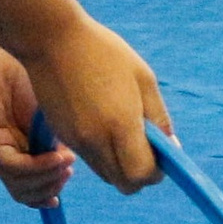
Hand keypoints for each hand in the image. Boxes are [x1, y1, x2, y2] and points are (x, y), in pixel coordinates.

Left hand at [0, 44, 75, 207]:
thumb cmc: (24, 74)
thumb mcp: (49, 112)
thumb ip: (57, 137)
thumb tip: (73, 161)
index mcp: (19, 150)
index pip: (31, 188)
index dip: (50, 193)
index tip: (68, 180)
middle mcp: (4, 155)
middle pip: (27, 194)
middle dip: (52, 188)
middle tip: (70, 170)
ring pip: (20, 187)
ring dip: (48, 179)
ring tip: (67, 162)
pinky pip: (13, 167)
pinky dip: (39, 167)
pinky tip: (58, 156)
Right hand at [18, 13, 166, 193]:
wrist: (51, 39)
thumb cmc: (104, 52)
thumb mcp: (142, 78)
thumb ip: (159, 118)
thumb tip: (171, 148)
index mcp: (121, 125)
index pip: (142, 176)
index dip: (156, 172)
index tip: (160, 154)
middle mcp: (97, 141)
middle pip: (124, 184)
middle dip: (139, 174)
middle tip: (144, 146)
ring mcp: (76, 141)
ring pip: (105, 174)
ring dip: (120, 164)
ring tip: (122, 129)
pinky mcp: (63, 136)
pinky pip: (89, 159)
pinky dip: (102, 152)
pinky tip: (102, 121)